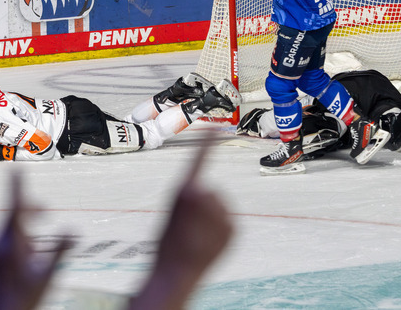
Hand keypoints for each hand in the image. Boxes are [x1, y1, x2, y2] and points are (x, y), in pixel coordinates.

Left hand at [0, 175, 71, 309]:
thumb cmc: (26, 299)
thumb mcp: (49, 275)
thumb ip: (60, 251)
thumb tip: (73, 231)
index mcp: (12, 243)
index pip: (15, 207)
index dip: (17, 187)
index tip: (16, 169)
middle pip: (13, 216)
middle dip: (31, 210)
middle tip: (46, 211)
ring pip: (8, 228)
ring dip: (25, 223)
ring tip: (40, 229)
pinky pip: (4, 240)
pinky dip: (19, 235)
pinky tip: (29, 249)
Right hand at [129, 137, 232, 309]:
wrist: (175, 273)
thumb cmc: (168, 243)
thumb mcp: (172, 212)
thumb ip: (190, 197)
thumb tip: (208, 193)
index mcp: (185, 190)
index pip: (199, 159)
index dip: (208, 142)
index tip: (216, 126)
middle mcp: (205, 196)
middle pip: (211, 191)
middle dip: (203, 204)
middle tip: (188, 225)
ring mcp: (222, 213)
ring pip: (221, 206)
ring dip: (212, 217)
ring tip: (197, 235)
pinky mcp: (233, 227)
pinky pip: (228, 220)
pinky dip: (221, 229)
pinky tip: (208, 241)